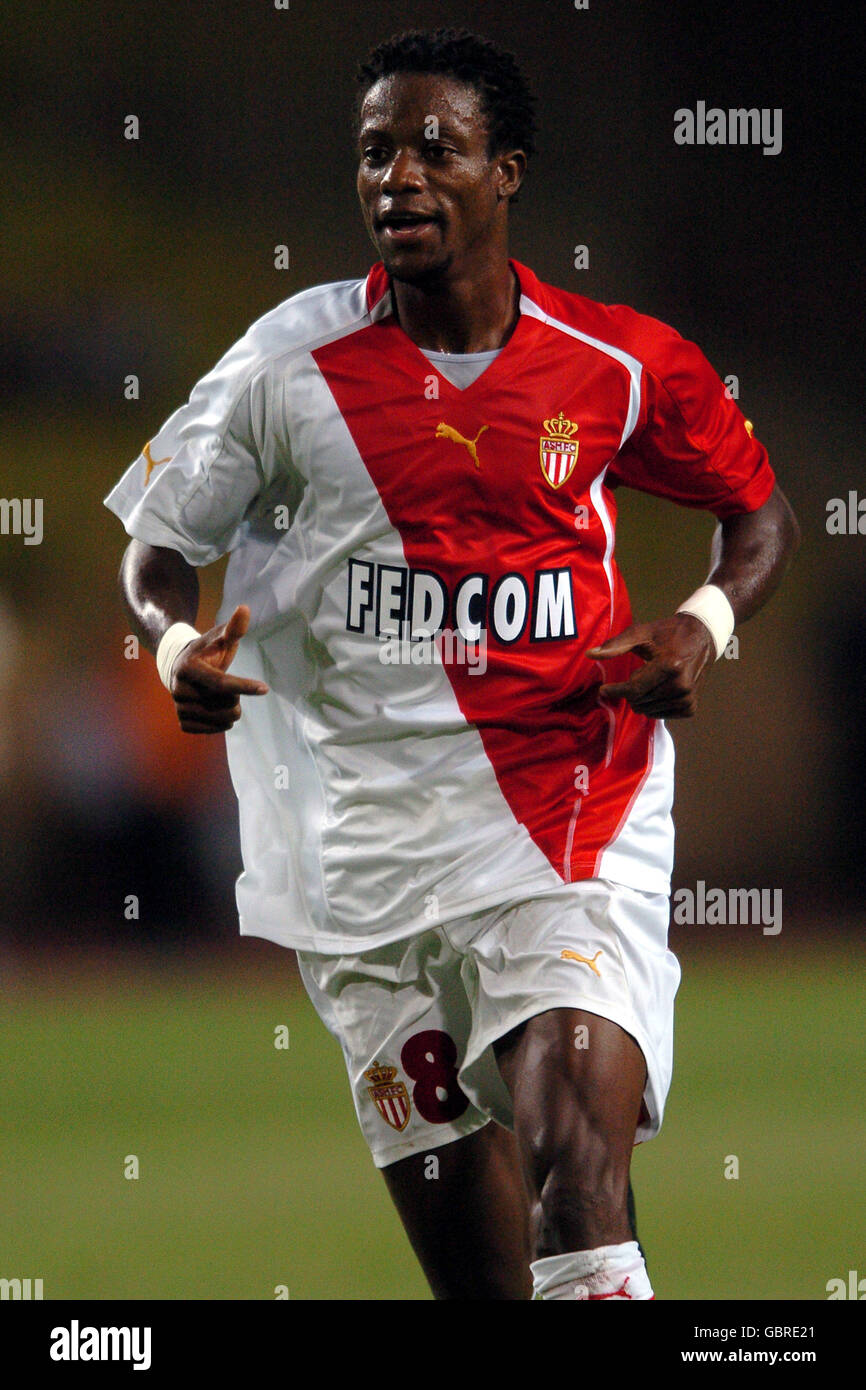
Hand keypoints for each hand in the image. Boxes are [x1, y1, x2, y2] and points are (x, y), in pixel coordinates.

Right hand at [169, 605, 268, 732]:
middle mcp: (179, 690)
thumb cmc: (206, 653)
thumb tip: (245, 608)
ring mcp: (180, 709)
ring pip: (223, 720)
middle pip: (227, 704)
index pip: (220, 683)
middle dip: (237, 696)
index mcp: (188, 668)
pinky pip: (215, 731)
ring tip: (221, 696)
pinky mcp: (184, 724)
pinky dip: (222, 722)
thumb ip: (233, 628)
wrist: (180, 670)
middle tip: (227, 685)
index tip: (265, 688)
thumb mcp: (219, 639)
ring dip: (231, 709)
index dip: (244, 686)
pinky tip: (215, 708)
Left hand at [586, 613, 715, 718]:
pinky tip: (659, 689)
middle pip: (639, 702)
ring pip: (648, 711)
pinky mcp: (690, 707)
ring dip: (642, 698)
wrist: (702, 636)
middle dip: (630, 691)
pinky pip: (660, 715)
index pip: (634, 689)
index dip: (616, 691)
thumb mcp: (641, 632)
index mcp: (670, 666)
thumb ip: (616, 645)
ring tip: (651, 679)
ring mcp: (688, 698)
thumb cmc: (668, 633)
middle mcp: (681, 685)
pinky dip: (654, 705)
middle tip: (639, 673)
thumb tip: (590, 654)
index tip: (603, 690)